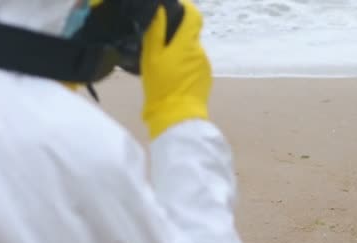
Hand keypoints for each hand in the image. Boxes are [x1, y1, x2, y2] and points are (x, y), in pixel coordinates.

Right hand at [141, 0, 211, 138]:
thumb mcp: (151, 57)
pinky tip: (174, 78)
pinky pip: (195, 65)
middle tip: (159, 46)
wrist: (178, 118)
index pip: (194, 16)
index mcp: (187, 43)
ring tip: (164, 66)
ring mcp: (205, 65)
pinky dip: (185, 66)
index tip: (174, 10)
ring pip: (192, 51)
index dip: (186, 9)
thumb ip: (156, 31)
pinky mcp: (206, 78)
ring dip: (180, 53)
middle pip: (191, 35)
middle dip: (177, 37)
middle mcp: (200, 51)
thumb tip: (160, 9)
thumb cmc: (161, 87)